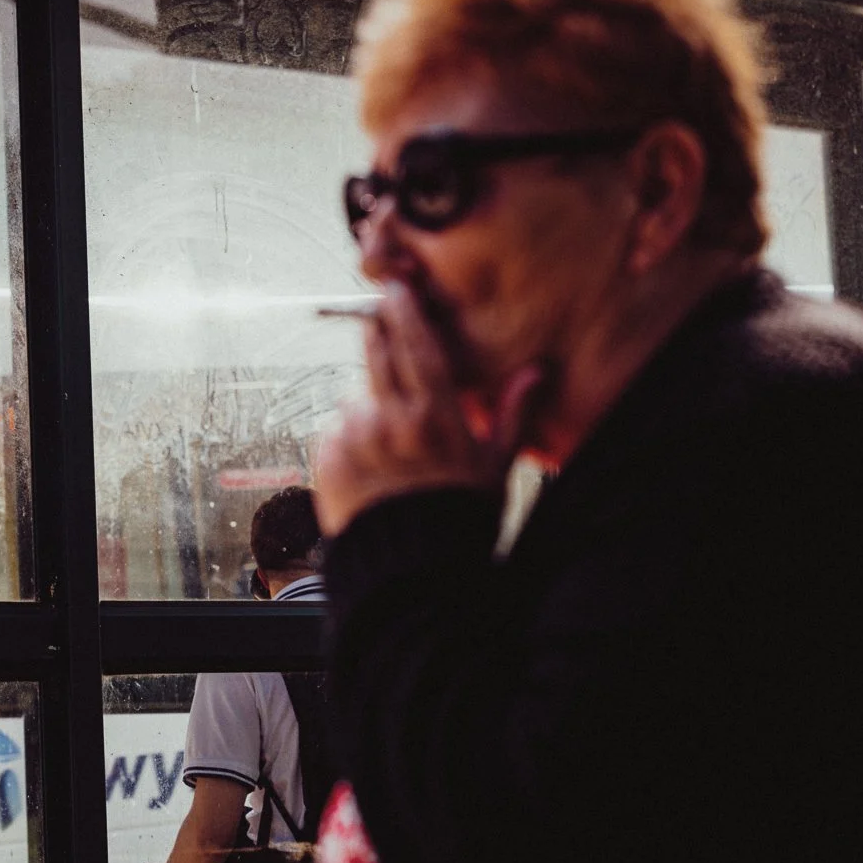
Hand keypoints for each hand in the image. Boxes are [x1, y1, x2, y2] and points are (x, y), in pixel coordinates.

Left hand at [315, 282, 542, 536]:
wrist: (409, 574)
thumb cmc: (458, 518)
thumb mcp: (496, 467)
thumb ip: (512, 413)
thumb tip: (537, 371)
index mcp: (435, 416)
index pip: (417, 345)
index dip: (405, 311)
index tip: (396, 289)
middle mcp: (391, 420)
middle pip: (376, 352)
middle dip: (378, 336)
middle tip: (383, 333)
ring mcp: (354, 438)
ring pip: (356, 396)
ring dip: (369, 405)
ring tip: (390, 446)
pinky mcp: (326, 457)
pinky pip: (335, 430)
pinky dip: (348, 437)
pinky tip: (370, 467)